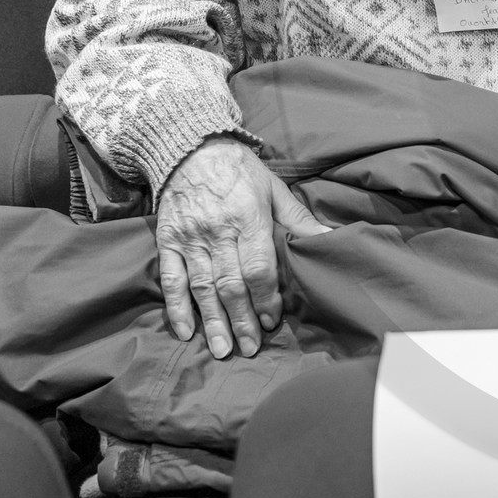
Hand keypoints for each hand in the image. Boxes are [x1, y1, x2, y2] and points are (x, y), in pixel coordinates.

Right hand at [156, 136, 329, 358]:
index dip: (265, 296)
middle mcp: (217, 231)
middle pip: (230, 284)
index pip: (257, 266)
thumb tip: (330, 239)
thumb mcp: (274, 188)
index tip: (272, 319)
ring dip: (213, 321)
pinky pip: (171, 279)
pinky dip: (177, 307)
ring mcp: (189, 238)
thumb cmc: (240, 170)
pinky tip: (186, 331)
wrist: (190, 147)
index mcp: (248, 217)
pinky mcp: (168, 241)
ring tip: (223, 350)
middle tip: (251, 348)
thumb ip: (299, 219)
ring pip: (201, 287)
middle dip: (241, 319)